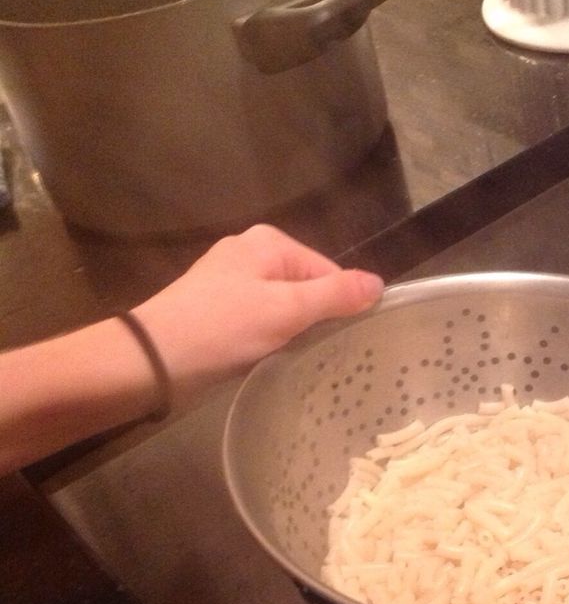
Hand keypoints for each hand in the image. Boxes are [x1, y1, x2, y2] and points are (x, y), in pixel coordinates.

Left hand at [133, 224, 383, 396]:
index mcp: (269, 242)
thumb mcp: (286, 311)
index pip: (328, 273)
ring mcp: (231, 281)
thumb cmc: (222, 329)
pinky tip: (263, 359)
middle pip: (307, 289)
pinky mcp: (217, 308)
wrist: (153, 361)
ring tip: (288, 359)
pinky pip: (260, 320)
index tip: (338, 342)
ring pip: (284, 307)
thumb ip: (335, 296)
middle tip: (313, 354)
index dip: (338, 307)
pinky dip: (267, 339)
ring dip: (290, 333)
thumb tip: (379, 283)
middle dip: (313, 321)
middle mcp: (250, 252)